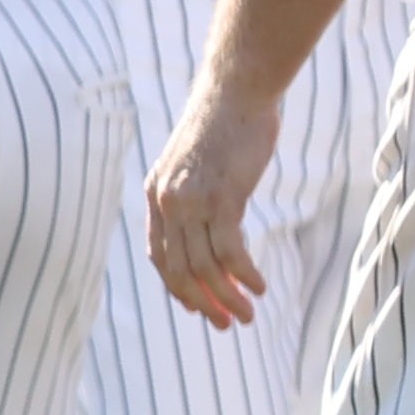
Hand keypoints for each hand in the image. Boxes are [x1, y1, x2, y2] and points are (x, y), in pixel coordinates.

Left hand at [146, 91, 283, 327]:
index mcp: (157, 194)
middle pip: (177, 269)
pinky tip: (258, 286)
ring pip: (203, 267)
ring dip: (225, 297)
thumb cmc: (226, 120)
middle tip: (224, 324)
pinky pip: (229, 250)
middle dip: (200, 302)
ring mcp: (192, 202)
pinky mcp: (221, 199)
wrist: (236, 90)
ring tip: (247, 316)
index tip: (200, 306)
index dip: (178, 285)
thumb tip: (217, 216)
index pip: (160, 254)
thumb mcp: (198, 160)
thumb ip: (197, 190)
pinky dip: (243, 274)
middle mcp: (167, 202)